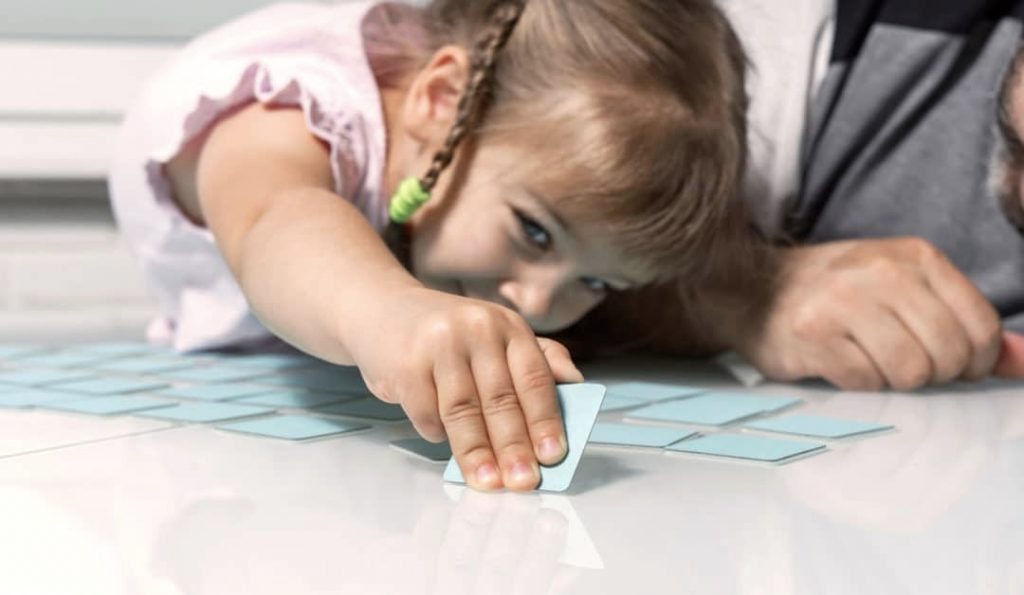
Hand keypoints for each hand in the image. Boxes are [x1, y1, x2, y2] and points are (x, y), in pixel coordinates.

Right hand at [350, 286, 582, 490]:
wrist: (380, 309)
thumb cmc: (446, 334)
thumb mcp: (495, 335)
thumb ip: (537, 359)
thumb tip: (575, 385)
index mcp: (507, 326)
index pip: (534, 378)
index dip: (545, 419)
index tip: (553, 455)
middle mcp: (477, 329)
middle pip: (500, 399)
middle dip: (514, 446)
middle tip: (524, 481)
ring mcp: (439, 344)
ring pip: (463, 411)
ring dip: (477, 453)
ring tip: (489, 483)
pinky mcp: (405, 363)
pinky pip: (427, 412)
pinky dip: (438, 434)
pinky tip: (445, 443)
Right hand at [737, 237, 1015, 389]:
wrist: (750, 289)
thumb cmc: (835, 294)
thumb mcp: (905, 292)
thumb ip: (966, 324)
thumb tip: (1023, 363)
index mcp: (914, 256)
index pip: (979, 325)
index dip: (972, 361)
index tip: (948, 365)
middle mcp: (880, 271)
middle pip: (946, 354)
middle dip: (932, 375)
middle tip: (903, 366)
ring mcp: (842, 300)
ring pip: (909, 373)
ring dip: (892, 381)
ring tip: (868, 362)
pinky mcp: (811, 333)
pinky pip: (864, 382)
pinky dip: (857, 384)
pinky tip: (839, 364)